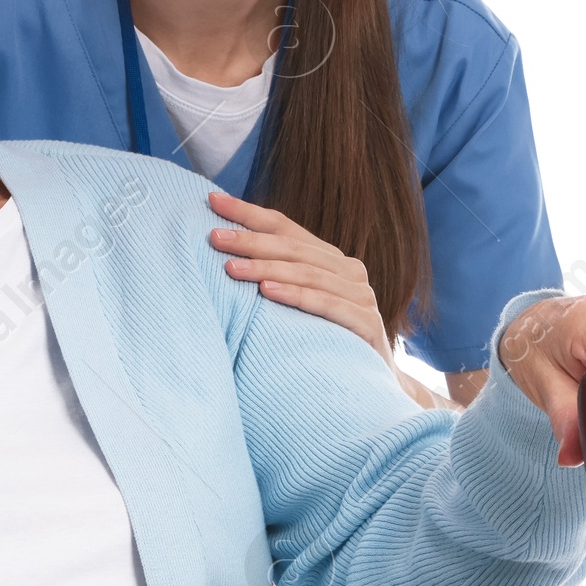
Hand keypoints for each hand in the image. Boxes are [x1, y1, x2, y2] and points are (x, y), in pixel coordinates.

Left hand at [209, 188, 396, 360]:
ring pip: (308, 274)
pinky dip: (297, 296)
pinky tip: (267, 292)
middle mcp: (350, 271)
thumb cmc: (324, 341)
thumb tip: (222, 254)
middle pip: (293, 248)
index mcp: (331, 259)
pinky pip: (328, 305)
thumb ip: (276, 277)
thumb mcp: (299, 304)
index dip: (249, 213)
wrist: (373, 384)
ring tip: (231, 267)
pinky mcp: (368, 323)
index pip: (285, 228)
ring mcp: (362, 296)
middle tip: (214, 237)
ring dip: (266, 268)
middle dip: (250, 240)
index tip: (212, 200)